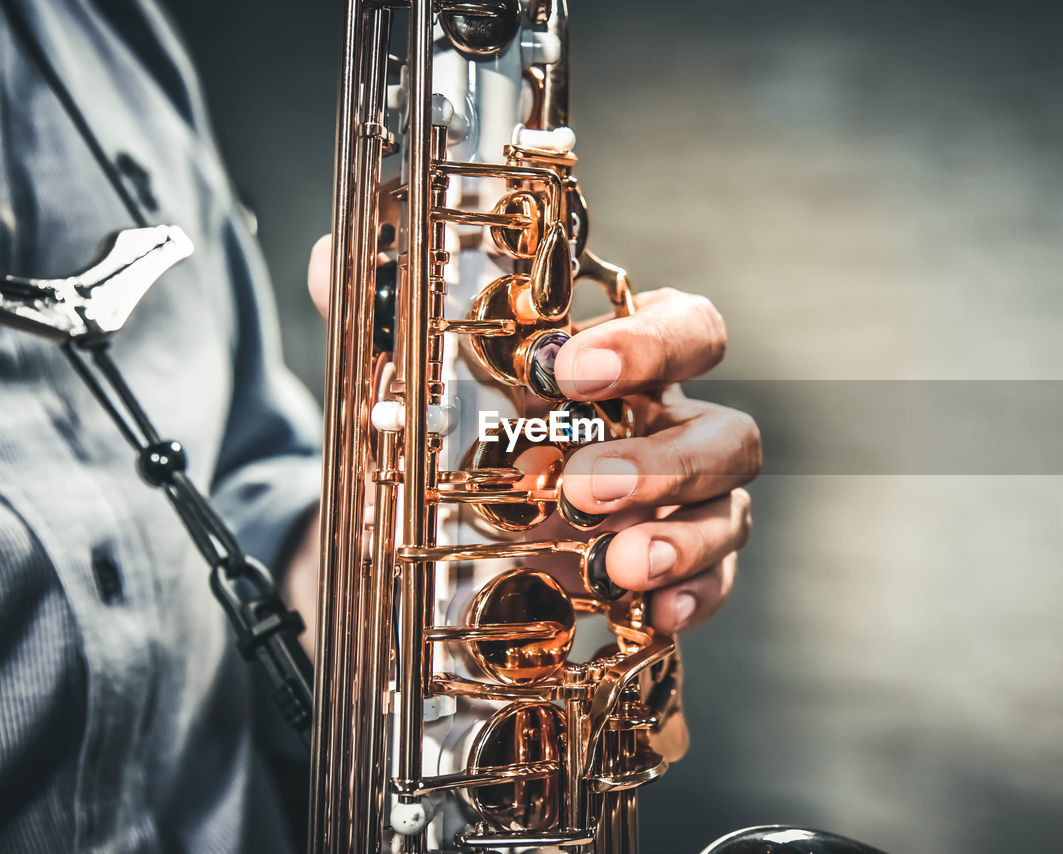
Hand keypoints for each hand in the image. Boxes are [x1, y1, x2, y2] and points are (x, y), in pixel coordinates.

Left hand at [305, 237, 761, 635]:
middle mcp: (669, 432)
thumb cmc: (460, 442)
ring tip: (619, 566)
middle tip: (583, 486)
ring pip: (730, 509)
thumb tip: (332, 260)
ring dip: (683, 536)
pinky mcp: (673, 575)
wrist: (443, 543)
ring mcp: (681, 507)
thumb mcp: (422, 390)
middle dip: (661, 460)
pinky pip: (715, 582)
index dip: (648, 342)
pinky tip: (655, 612)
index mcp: (627, 369)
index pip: (685, 328)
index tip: (569, 369)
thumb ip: (389, 328)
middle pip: (727, 431)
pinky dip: (695, 595)